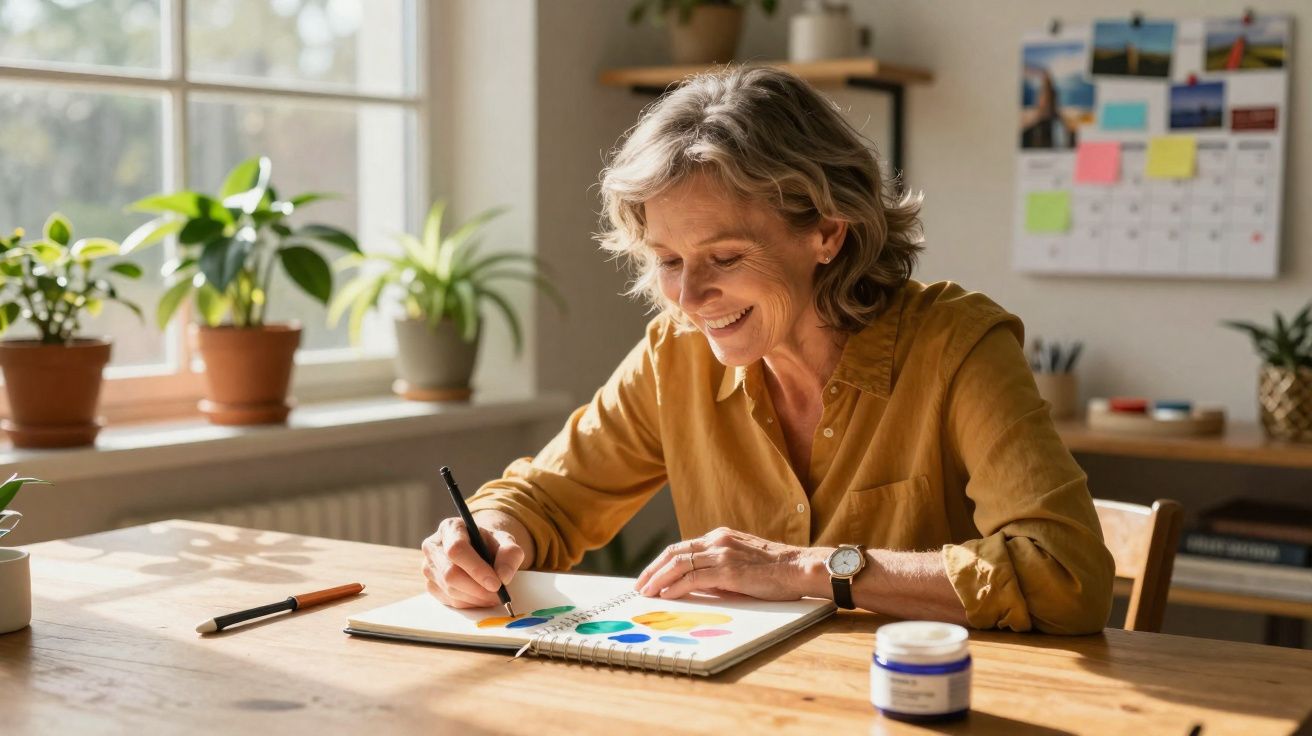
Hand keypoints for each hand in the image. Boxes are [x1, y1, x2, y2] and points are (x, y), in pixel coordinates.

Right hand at [420, 515, 525, 608]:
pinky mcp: (430, 584)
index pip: (457, 549)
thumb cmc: (489, 544)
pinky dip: (469, 603)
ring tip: (494, 595)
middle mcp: (433, 546)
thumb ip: (510, 554)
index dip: (476, 569)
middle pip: (450, 573)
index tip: (497, 584)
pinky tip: (481, 597)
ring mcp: (428, 567)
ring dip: (476, 598)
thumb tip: (503, 577)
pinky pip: (449, 600)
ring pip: (450, 590)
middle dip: (478, 589)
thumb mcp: (505, 541)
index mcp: (450, 528)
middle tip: (499, 595)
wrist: (478, 550)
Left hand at [634, 527, 823, 600]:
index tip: (650, 576)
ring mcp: (722, 553)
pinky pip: (693, 577)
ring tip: (646, 592)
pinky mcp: (728, 570)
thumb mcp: (741, 563)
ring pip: (679, 563)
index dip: (662, 562)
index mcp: (720, 537)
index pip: (682, 547)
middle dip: (653, 570)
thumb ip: (717, 570)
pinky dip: (676, 586)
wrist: (799, 568)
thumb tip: (694, 585)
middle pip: (674, 552)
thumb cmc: (776, 571)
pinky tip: (666, 595)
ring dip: (658, 579)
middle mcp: (717, 540)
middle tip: (640, 585)